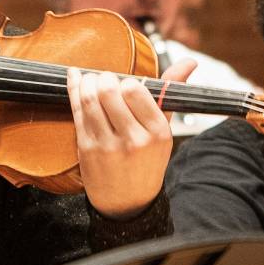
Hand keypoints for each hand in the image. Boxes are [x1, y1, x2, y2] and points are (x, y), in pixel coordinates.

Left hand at [67, 62, 179, 219]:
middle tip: (105, 79)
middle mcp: (134, 140)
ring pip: (90, 100)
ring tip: (90, 80)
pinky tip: (75, 80)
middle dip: (104, 78)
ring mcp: (108, 146)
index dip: (126, 81)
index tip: (125, 84)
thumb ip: (171, 93)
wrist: (128, 203)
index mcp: (158, 132)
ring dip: (86, 82)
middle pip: (110, 92)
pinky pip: (77, 112)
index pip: (136, 90)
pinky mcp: (86, 149)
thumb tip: (189, 62)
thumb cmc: (147, 161)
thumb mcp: (165, 130)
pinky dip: (74, 91)